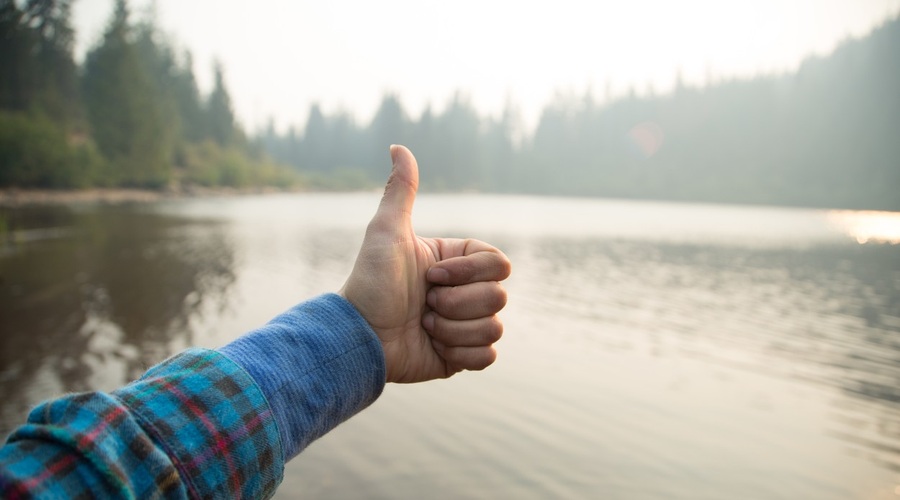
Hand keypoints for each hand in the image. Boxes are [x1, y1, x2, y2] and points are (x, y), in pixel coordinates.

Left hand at [340, 145, 510, 382]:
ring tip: (424, 326)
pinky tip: (434, 347)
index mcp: (456, 263)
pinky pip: (488, 357)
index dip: (468, 273)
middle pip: (499, 297)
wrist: (359, 338)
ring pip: (495, 328)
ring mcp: (465, 325)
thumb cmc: (370, 283)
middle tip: (424, 304)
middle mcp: (465, 292)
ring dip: (454, 329)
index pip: (499, 263)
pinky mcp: (462, 357)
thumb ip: (401, 190)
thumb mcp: (386, 232)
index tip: (431, 276)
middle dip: (456, 303)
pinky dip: (461, 354)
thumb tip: (397, 145)